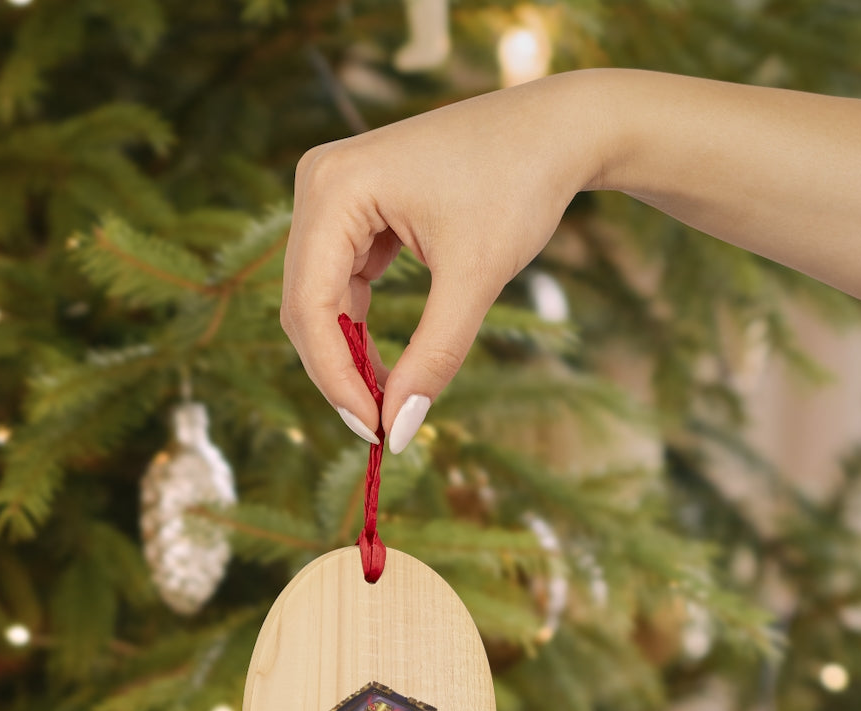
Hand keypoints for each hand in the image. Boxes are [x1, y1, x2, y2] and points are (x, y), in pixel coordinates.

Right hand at [280, 73, 608, 451]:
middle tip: (379, 426)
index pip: (310, 306)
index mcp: (334, 187)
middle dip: (339, 371)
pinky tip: (386, 364)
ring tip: (387, 400)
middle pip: (305, 305)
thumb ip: (433, 357)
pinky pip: (340, 282)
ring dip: (348, 354)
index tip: (374, 431)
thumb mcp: (475, 278)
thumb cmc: (519, 186)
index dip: (335, 378)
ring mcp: (332, 193)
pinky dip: (360, 326)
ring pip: (319, 299)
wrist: (555, 130)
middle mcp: (318, 183)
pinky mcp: (353, 207)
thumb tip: (397, 430)